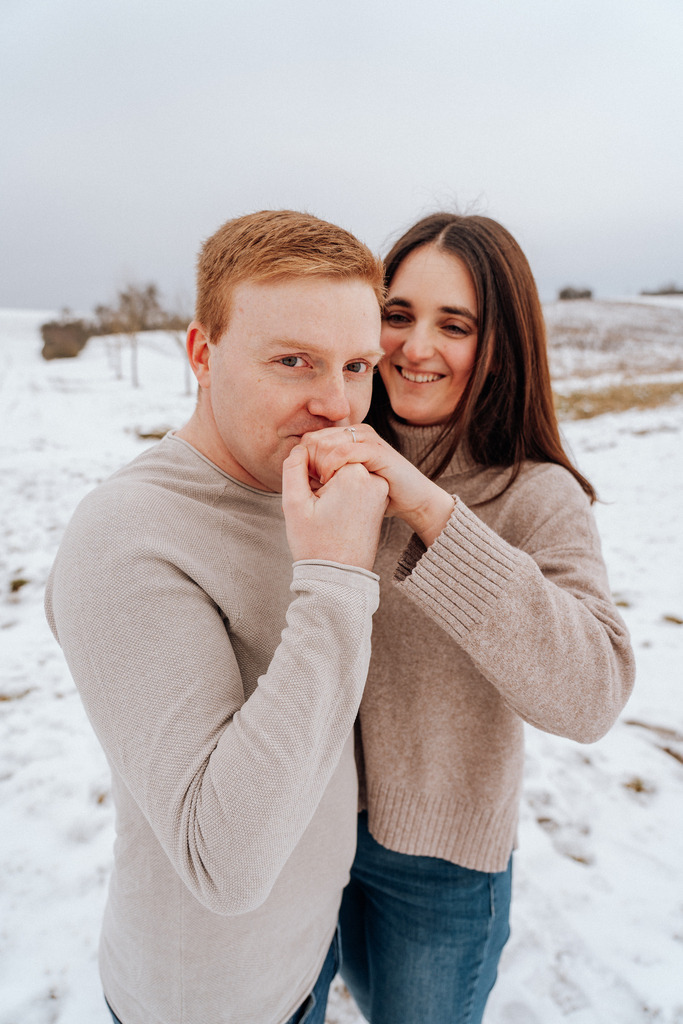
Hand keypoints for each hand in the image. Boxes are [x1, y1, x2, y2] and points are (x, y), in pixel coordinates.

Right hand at [281, 445, 388, 569]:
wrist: (340, 577)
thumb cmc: (315, 544)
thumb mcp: (294, 504)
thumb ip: (293, 468)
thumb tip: (300, 448)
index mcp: (354, 473)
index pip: (323, 450)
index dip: (307, 469)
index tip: (309, 497)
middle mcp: (373, 478)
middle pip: (335, 460)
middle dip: (319, 476)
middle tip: (314, 506)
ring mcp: (379, 489)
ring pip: (344, 473)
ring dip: (329, 485)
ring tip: (323, 512)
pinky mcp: (379, 500)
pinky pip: (355, 485)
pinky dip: (341, 493)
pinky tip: (333, 514)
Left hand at [300, 425, 454, 546]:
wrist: (414, 500)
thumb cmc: (378, 496)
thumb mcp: (346, 483)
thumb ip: (326, 475)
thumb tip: (299, 477)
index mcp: (347, 436)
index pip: (309, 439)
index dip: (301, 462)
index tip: (305, 485)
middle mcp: (356, 432)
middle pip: (313, 439)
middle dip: (307, 464)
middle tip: (312, 487)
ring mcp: (367, 439)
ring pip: (324, 443)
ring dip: (317, 467)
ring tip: (321, 487)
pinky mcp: (376, 450)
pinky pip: (343, 451)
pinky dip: (330, 467)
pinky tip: (330, 483)